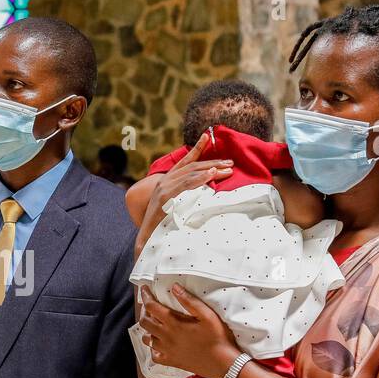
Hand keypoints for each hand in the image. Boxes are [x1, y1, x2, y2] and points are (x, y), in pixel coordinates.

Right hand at [135, 133, 231, 251]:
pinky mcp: (165, 196)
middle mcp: (164, 182)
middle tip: (230, 164)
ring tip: (227, 170)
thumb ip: (186, 197)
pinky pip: (186, 184)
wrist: (147, 241)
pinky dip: (200, 178)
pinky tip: (212, 174)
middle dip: (212, 163)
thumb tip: (205, 194)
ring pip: (191, 173)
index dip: (195, 148)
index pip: (183, 162)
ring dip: (211, 169)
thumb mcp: (175, 208)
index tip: (206, 136)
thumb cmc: (163, 228)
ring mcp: (164, 188)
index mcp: (166, 183)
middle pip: (192, 166)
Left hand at [136, 284, 240, 377]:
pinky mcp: (170, 361)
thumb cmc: (218, 337)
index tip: (144, 289)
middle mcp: (166, 337)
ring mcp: (166, 351)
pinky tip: (158, 344)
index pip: (151, 307)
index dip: (145, 296)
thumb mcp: (207, 315)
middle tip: (149, 304)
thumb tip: (174, 287)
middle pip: (144, 322)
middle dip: (144, 310)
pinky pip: (154, 356)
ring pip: (146, 339)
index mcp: (173, 323)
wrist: (222, 363)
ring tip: (153, 323)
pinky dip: (152, 348)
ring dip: (147, 329)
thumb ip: (189, 300)